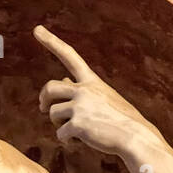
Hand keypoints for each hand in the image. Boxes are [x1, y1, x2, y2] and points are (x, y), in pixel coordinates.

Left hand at [35, 25, 159, 159]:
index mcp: (92, 80)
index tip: (37, 30)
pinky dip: (67, 141)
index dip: (52, 42)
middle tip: (42, 107)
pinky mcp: (77, 123)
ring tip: (74, 132)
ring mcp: (80, 105)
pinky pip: (60, 133)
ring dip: (59, 125)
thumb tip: (62, 83)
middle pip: (50, 87)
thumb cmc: (121, 119)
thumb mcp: (104, 97)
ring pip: (53, 113)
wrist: (135, 135)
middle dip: (44, 98)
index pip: (69, 55)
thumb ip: (83, 89)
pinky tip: (79, 142)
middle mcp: (84, 89)